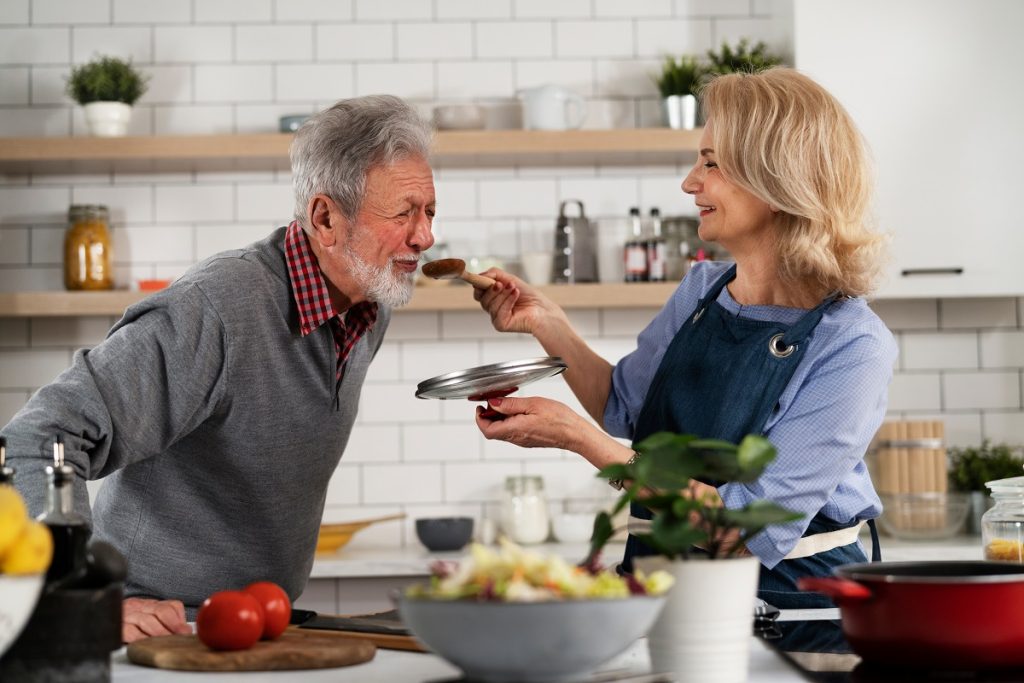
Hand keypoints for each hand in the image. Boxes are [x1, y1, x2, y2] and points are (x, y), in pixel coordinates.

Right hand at [122, 597, 192, 642]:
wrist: (103, 619)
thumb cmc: (132, 623)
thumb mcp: (150, 618)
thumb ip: (169, 620)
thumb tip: (187, 630)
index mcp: (150, 604)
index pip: (170, 606)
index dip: (179, 620)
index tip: (185, 632)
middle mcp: (139, 606)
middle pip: (160, 612)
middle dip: (171, 627)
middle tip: (177, 638)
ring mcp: (127, 615)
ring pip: (146, 620)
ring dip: (158, 633)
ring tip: (164, 642)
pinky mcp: (117, 626)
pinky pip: (129, 631)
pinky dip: (139, 638)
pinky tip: (145, 643)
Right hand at [473, 269, 566, 335]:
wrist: (543, 309)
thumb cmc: (529, 296)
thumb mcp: (510, 279)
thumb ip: (494, 274)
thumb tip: (480, 275)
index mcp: (493, 298)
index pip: (478, 292)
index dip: (479, 285)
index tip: (484, 278)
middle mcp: (493, 308)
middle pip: (482, 298)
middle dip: (492, 289)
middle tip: (503, 283)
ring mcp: (496, 317)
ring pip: (490, 304)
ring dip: (503, 294)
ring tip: (514, 289)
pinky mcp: (500, 324)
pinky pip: (498, 312)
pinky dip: (508, 301)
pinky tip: (516, 295)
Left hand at [474, 396, 589, 450]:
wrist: (575, 434)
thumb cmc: (559, 419)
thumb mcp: (533, 404)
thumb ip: (511, 404)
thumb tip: (493, 403)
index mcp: (515, 429)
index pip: (487, 430)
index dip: (479, 419)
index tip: (480, 407)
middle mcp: (516, 439)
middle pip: (493, 431)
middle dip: (488, 416)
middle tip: (493, 401)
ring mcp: (523, 441)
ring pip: (502, 431)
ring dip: (499, 418)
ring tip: (507, 404)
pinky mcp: (529, 440)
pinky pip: (513, 432)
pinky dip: (509, 421)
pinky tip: (518, 411)